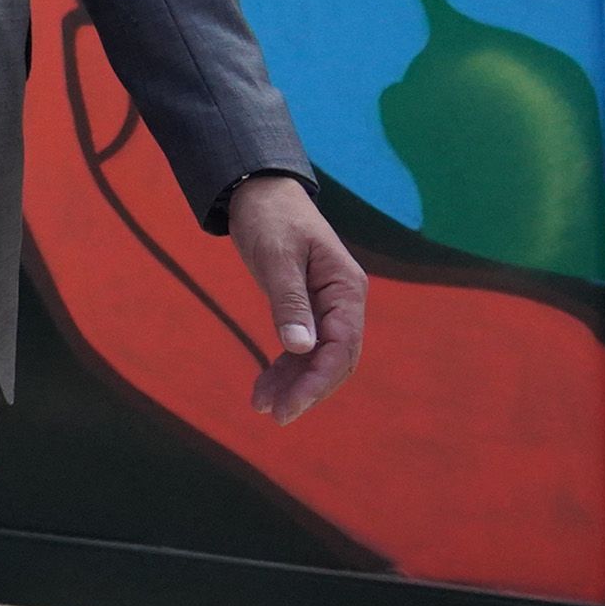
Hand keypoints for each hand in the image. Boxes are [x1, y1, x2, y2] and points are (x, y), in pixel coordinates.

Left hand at [226, 173, 365, 422]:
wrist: (258, 190)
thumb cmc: (270, 217)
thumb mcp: (276, 257)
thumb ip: (289, 301)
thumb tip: (300, 348)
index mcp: (346, 288)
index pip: (342, 347)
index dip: (318, 382)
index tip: (290, 408)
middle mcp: (343, 301)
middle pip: (335, 359)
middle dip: (307, 390)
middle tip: (275, 415)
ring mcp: (327, 306)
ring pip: (317, 358)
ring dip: (293, 383)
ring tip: (261, 406)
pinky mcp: (307, 308)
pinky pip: (302, 347)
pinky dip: (285, 368)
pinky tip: (264, 386)